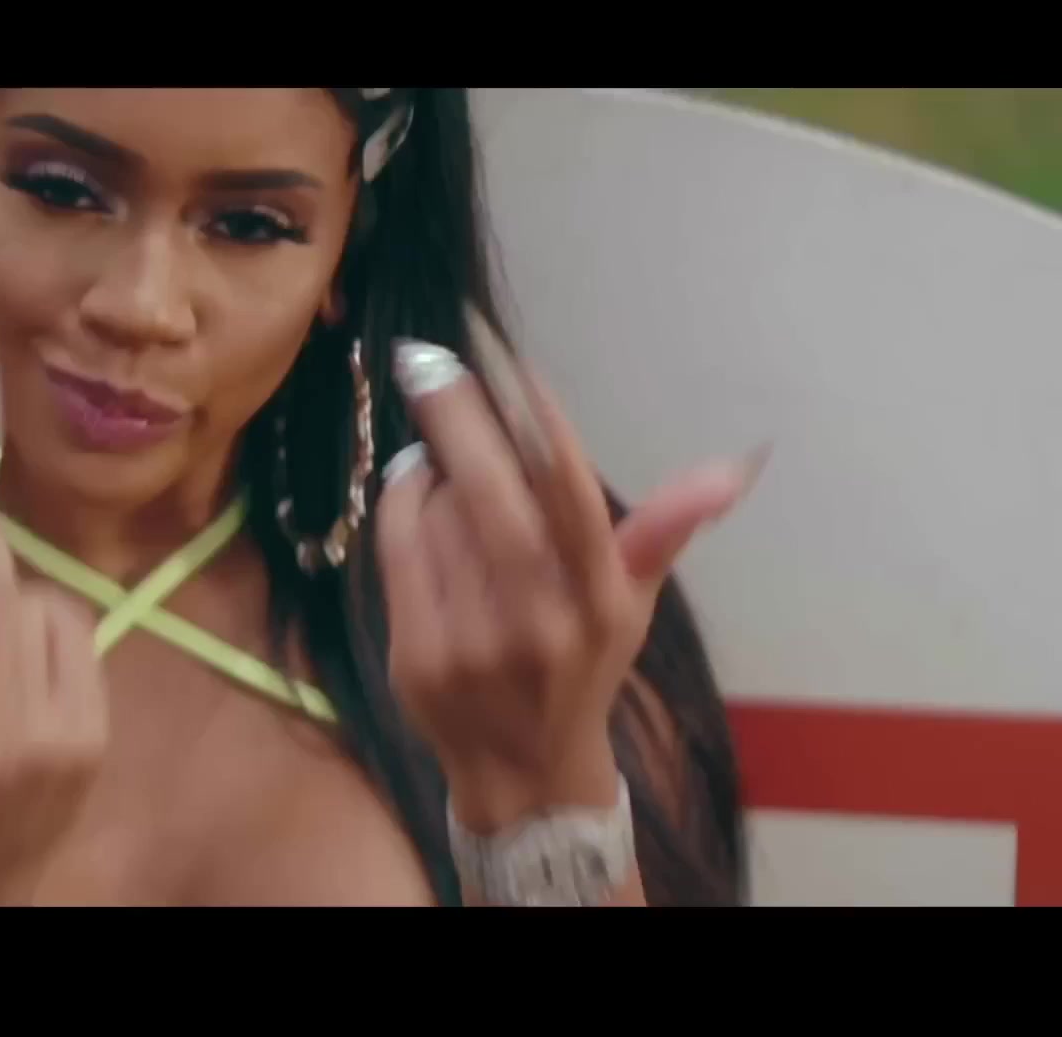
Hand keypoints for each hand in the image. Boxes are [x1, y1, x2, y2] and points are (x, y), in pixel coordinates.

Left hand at [375, 335, 765, 832]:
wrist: (522, 771)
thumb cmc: (581, 668)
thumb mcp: (632, 603)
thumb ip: (665, 528)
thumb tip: (733, 467)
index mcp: (602, 601)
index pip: (575, 501)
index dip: (544, 431)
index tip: (515, 368)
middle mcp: (541, 623)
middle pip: (495, 501)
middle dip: (460, 422)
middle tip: (431, 361)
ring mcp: (473, 643)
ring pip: (440, 518)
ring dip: (434, 469)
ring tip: (443, 452)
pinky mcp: (417, 655)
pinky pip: (398, 552)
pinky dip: (400, 504)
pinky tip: (413, 482)